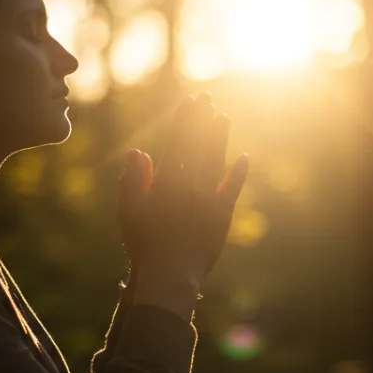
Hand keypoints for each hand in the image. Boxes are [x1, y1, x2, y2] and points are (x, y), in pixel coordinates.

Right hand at [117, 93, 249, 302]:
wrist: (170, 275)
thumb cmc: (143, 244)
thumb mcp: (128, 211)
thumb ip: (133, 179)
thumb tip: (139, 151)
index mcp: (165, 181)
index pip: (176, 141)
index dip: (184, 119)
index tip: (190, 100)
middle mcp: (189, 185)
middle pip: (198, 144)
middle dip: (202, 118)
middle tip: (208, 97)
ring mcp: (208, 199)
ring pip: (216, 160)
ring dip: (219, 137)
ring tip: (223, 116)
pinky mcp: (222, 216)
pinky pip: (233, 189)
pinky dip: (239, 172)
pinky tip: (244, 157)